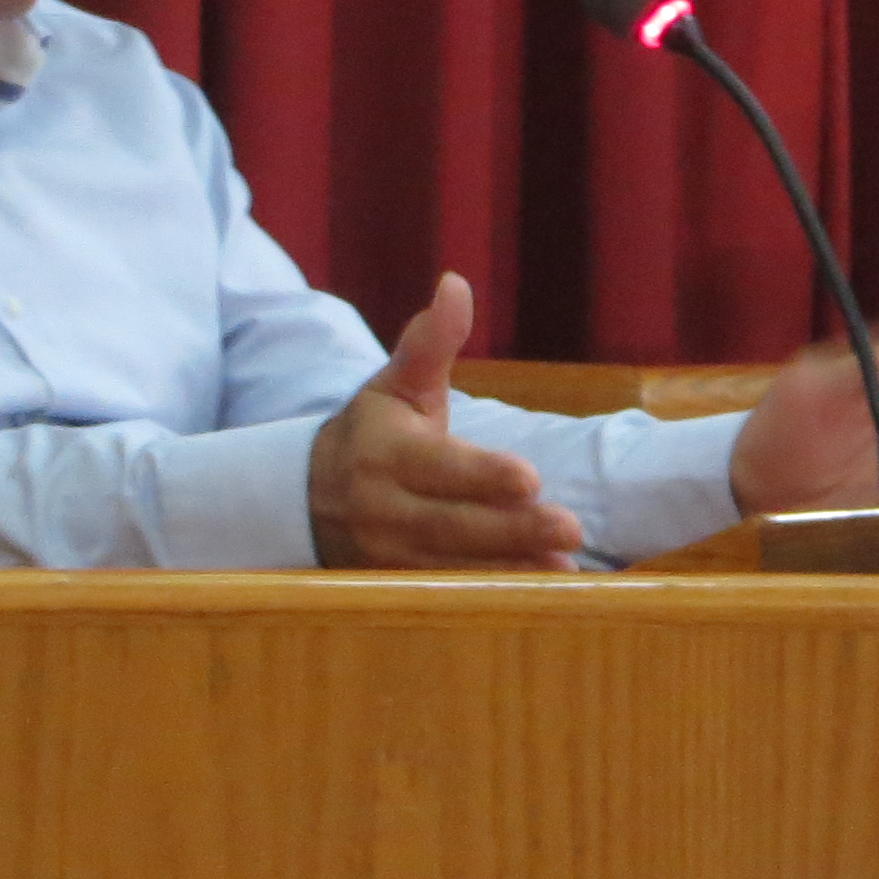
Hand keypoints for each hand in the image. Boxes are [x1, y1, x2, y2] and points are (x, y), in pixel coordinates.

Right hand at [308, 273, 583, 568]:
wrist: (307, 497)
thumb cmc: (372, 430)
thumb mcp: (396, 383)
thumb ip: (431, 340)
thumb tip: (455, 283)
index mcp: (388, 454)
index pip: (440, 467)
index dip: (483, 475)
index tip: (529, 478)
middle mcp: (386, 509)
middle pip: (454, 525)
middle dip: (513, 530)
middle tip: (571, 528)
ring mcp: (390, 555)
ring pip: (454, 568)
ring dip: (512, 571)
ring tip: (565, 570)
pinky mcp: (399, 586)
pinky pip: (449, 594)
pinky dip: (494, 595)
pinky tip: (541, 592)